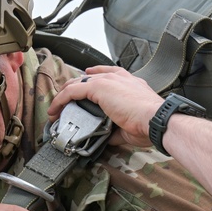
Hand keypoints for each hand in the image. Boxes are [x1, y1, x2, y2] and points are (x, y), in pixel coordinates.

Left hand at [48, 66, 163, 148]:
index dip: (95, 74)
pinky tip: (54, 110)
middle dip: (75, 86)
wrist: (157, 119)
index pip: (109, 73)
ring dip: (65, 95)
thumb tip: (108, 137)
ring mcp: (108, 81)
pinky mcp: (98, 88)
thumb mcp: (132, 125)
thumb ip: (117, 129)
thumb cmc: (151, 123)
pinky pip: (72, 91)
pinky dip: (60, 100)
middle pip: (89, 77)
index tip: (87, 75)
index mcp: (131, 83)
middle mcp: (119, 78)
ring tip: (56, 108)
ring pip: (78, 83)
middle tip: (64, 99)